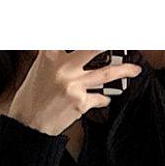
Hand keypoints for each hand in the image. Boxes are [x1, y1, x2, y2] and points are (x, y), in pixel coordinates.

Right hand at [6, 51, 142, 135]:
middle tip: (123, 42)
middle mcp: (63, 68)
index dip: (92, 40)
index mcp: (50, 55)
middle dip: (110, 44)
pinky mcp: (81, 103)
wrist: (29, 126)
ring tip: (135, 70)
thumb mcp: (40, 69)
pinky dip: (105, 97)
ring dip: (124, 71)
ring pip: (106, 74)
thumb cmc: (32, 97)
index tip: (103, 39)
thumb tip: (72, 50)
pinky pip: (101, 97)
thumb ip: (56, 56)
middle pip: (94, 49)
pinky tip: (105, 97)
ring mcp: (74, 86)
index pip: (72, 39)